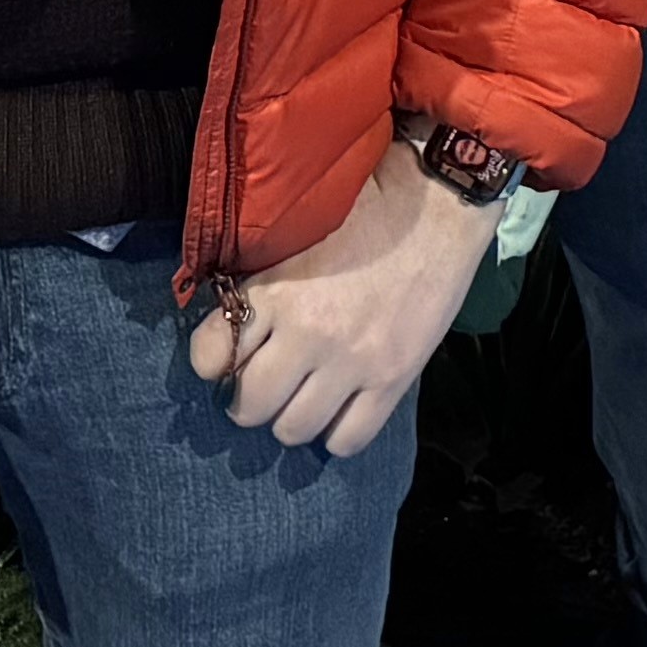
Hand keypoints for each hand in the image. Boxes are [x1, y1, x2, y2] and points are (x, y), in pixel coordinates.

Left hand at [186, 147, 497, 454]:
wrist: (438, 206)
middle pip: (249, 405)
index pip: (209, 355)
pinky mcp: (392, 380)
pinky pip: (347, 440)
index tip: (224, 355)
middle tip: (262, 382)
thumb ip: (263, 282)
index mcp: (277, 291)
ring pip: (293, 430)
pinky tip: (339, 407)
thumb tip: (230, 320)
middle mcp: (309, 334)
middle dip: (248, 398)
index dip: (211, 359)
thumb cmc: (366, 209)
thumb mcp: (298, 236)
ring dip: (290, 417)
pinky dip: (336, 432)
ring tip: (301, 396)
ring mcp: (352, 363)